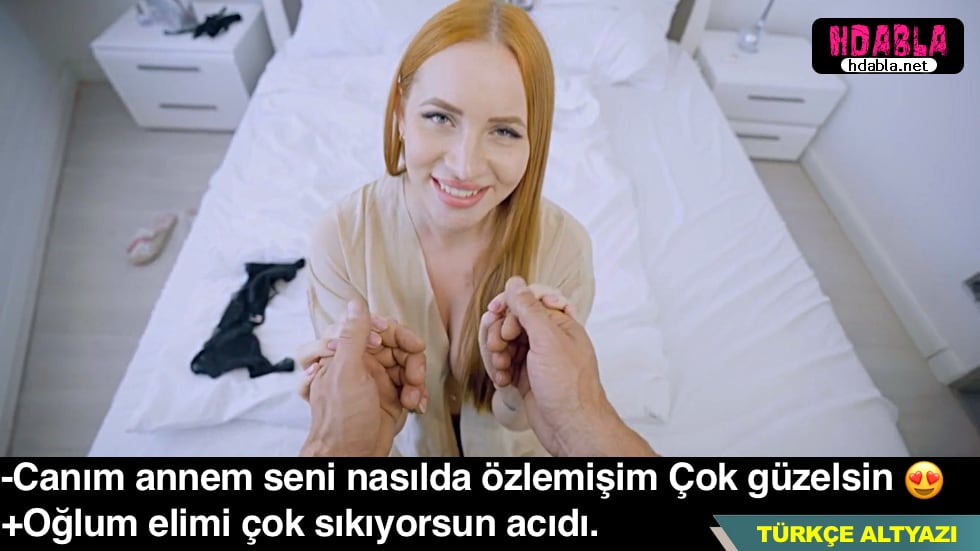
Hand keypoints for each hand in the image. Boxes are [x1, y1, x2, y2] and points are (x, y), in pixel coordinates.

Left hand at [299, 299, 426, 456]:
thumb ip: (352, 336)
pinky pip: (411, 384)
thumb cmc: (341, 420)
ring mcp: (376, 380)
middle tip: (414, 375)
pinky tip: (415, 404)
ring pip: (407, 364)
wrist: (351, 456)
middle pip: (396, 345)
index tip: (409, 344)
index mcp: (345, 353)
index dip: (395, 333)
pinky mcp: (389, 396)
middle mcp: (361, 363)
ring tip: (412, 397)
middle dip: (410, 359)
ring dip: (415, 379)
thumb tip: (354, 304)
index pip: (375, 328)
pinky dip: (417, 393)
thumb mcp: (347, 372)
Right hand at [479, 283, 572, 430]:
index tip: (494, 311)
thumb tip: (515, 283)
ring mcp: (537, 360)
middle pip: (514, 322)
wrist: (571, 427)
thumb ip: (529, 309)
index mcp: (560, 324)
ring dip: (498, 354)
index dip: (510, 305)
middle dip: (501, 333)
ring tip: (502, 367)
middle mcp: (549, 340)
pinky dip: (501, 371)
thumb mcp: (547, 340)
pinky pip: (506, 365)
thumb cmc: (568, 386)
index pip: (529, 302)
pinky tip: (504, 381)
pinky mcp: (528, 379)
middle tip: (499, 346)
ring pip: (507, 345)